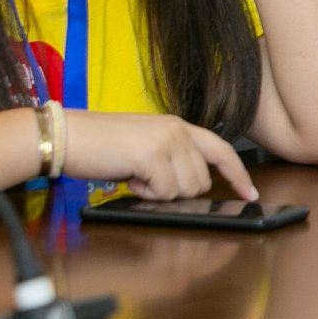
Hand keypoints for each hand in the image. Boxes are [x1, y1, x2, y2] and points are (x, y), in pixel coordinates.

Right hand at [60, 111, 257, 201]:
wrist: (68, 136)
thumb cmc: (101, 145)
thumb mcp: (145, 147)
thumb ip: (172, 159)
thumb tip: (190, 185)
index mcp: (178, 126)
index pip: (221, 149)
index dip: (237, 174)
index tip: (249, 192)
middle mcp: (178, 129)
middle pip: (201, 181)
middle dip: (176, 190)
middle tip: (146, 178)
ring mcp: (167, 141)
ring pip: (185, 189)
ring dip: (159, 191)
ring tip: (136, 174)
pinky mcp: (153, 155)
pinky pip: (164, 192)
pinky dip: (146, 192)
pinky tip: (129, 176)